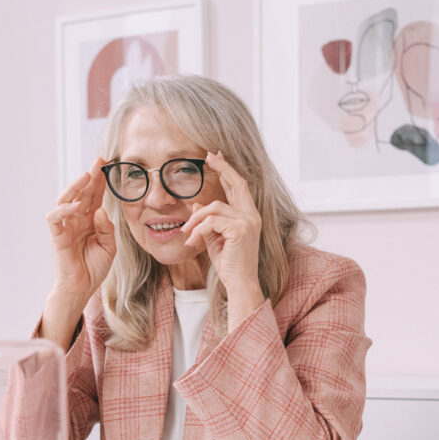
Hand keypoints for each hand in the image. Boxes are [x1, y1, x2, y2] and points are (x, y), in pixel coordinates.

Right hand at [46, 158, 115, 303]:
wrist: (82, 287)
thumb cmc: (94, 267)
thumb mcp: (109, 246)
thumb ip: (107, 228)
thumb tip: (100, 210)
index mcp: (90, 220)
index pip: (95, 196)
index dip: (100, 182)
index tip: (107, 166)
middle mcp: (77, 219)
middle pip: (82, 193)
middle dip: (89, 177)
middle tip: (98, 162)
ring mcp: (66, 226)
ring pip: (65, 199)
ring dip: (75, 187)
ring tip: (86, 176)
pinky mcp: (57, 236)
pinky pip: (55, 218)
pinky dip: (64, 209)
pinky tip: (76, 205)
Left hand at [180, 152, 264, 326]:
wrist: (239, 283)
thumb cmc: (229, 263)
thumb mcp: (215, 238)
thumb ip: (209, 220)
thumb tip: (197, 204)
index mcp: (249, 216)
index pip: (239, 187)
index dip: (228, 170)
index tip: (216, 157)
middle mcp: (252, 216)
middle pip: (237, 183)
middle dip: (222, 168)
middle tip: (208, 156)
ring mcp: (248, 222)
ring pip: (213, 207)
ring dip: (195, 219)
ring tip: (186, 233)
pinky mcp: (240, 230)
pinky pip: (211, 221)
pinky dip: (198, 230)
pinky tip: (192, 241)